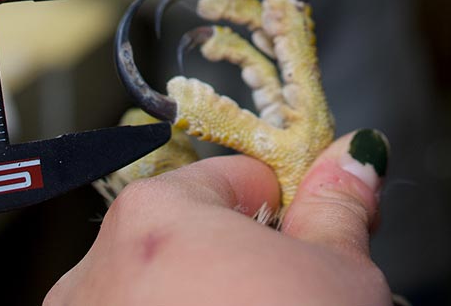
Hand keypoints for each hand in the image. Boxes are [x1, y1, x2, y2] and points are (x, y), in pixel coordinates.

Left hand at [44, 131, 393, 304]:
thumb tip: (351, 159)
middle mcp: (99, 268)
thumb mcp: (337, 281)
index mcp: (158, 214)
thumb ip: (337, 209)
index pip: (240, 181)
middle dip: (244, 273)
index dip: (289, 217)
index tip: (313, 250)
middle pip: (194, 243)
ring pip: (162, 298)